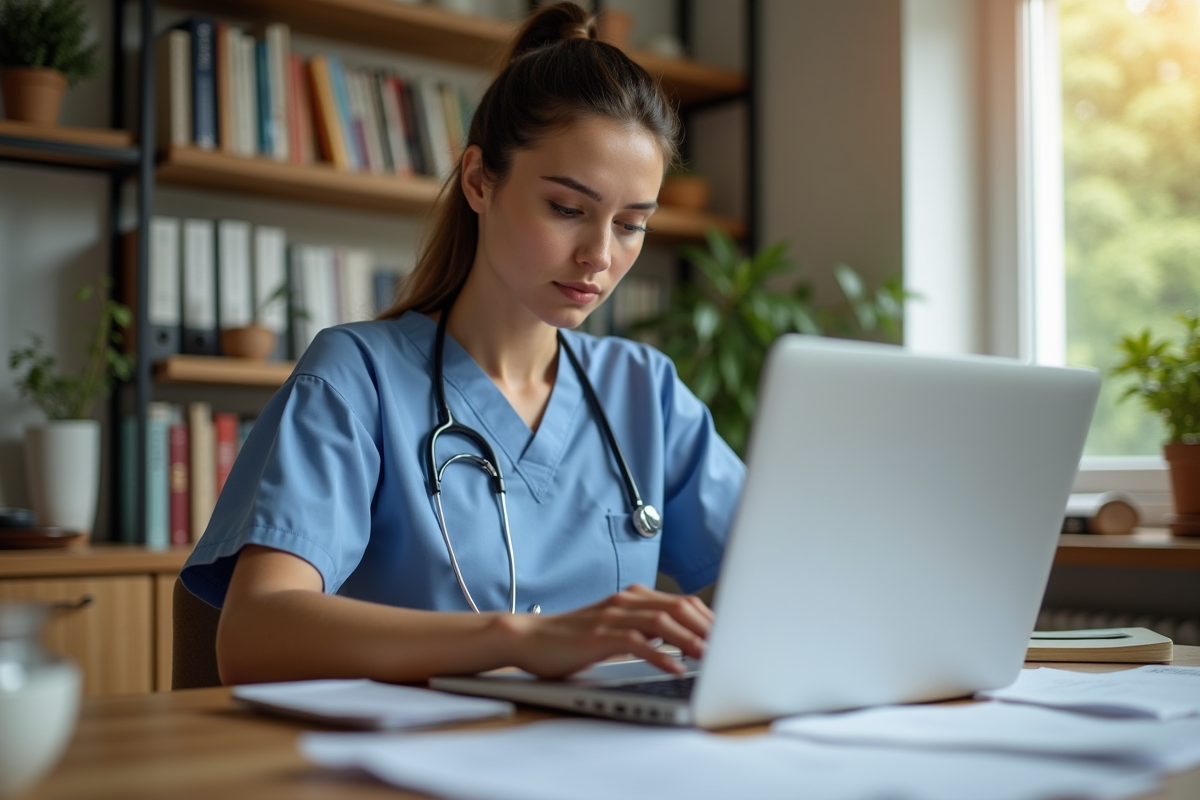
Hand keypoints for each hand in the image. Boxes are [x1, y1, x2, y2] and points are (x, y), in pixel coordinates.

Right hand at [497, 585, 713, 678]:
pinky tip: (675, 668)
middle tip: (730, 648)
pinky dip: (660, 655)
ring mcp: (612, 616)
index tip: (729, 638)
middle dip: (708, 628)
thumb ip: (644, 633)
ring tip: (711, 658)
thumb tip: (680, 647)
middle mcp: (626, 602)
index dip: (709, 619)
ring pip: (662, 621)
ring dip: (691, 640)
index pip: (682, 602)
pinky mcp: (598, 635)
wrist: (529, 638)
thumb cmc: (572, 639)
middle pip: (679, 607)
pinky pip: (636, 642)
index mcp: (633, 599)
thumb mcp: (615, 632)